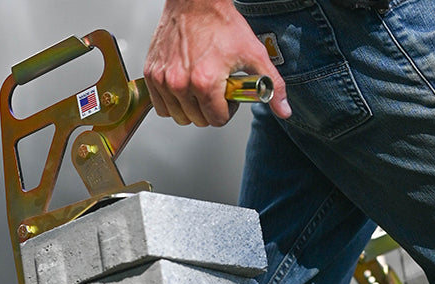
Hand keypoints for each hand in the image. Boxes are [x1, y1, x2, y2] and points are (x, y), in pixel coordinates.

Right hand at [144, 0, 290, 126]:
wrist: (195, 1)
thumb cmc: (222, 24)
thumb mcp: (255, 55)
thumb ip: (272, 86)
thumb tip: (283, 109)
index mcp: (205, 82)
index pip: (217, 120)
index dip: (228, 111)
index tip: (230, 97)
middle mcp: (180, 82)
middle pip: (197, 120)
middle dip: (210, 110)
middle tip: (217, 91)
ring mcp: (163, 78)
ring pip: (177, 116)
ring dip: (191, 108)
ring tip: (201, 88)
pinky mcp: (152, 72)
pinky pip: (160, 105)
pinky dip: (171, 102)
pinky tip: (185, 88)